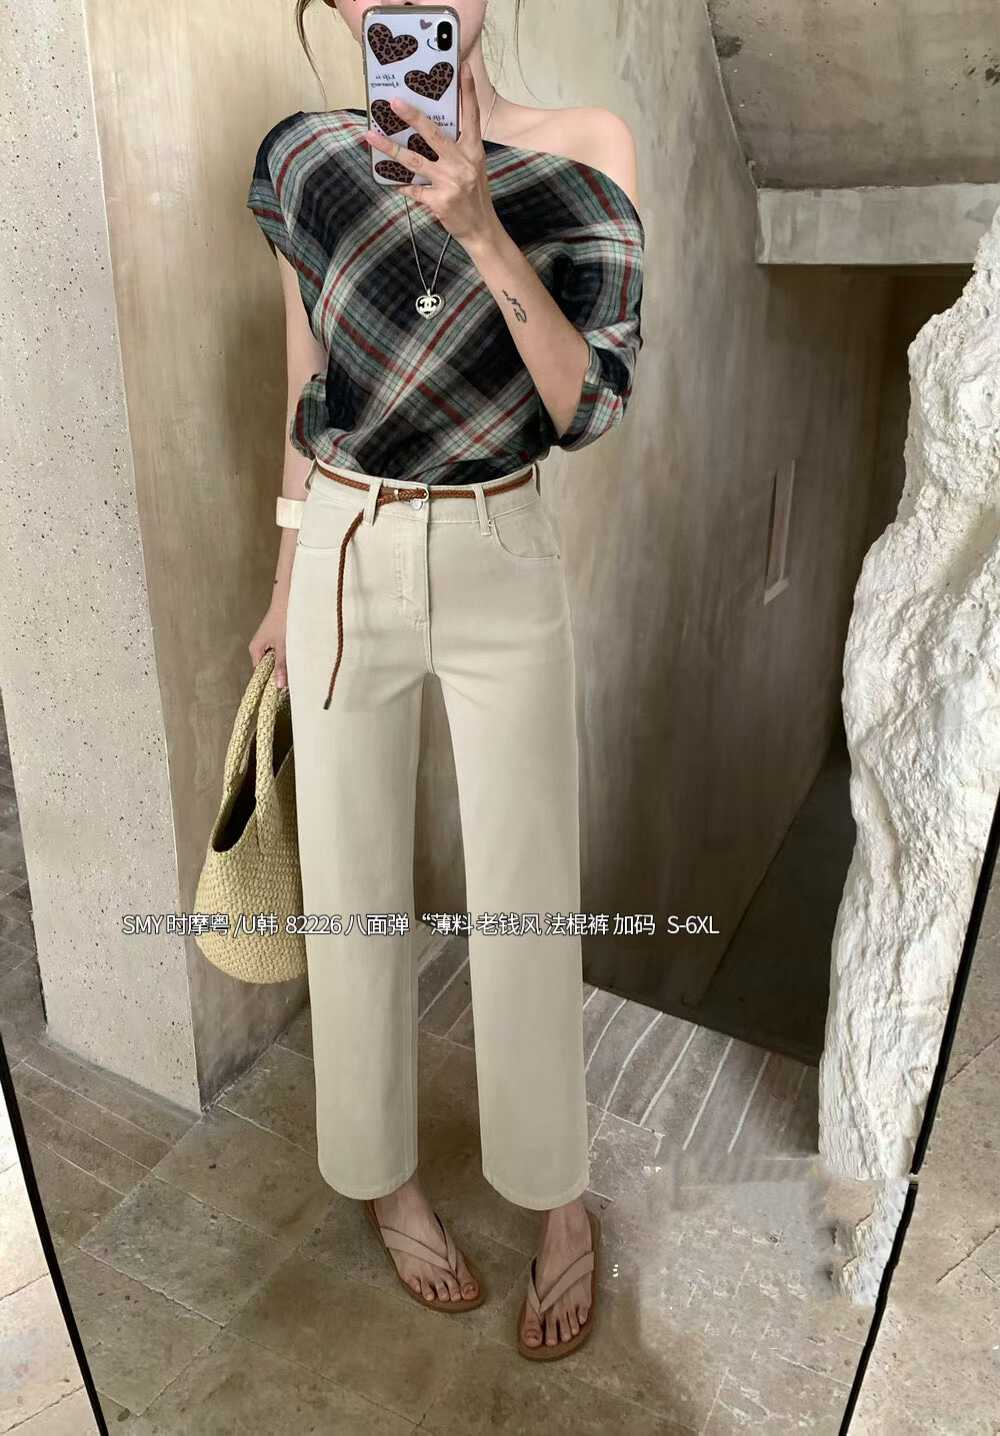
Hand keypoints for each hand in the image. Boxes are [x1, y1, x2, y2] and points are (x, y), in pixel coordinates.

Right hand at [249, 604, 288, 690]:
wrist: (288, 599)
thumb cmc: (283, 621)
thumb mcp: (284, 647)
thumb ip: (282, 666)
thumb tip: (279, 686)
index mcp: (255, 650)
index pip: (259, 673)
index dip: (270, 681)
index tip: (282, 690)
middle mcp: (258, 647)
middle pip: (267, 667)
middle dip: (279, 673)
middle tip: (293, 682)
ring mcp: (267, 642)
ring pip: (275, 659)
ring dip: (285, 664)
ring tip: (296, 671)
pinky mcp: (276, 637)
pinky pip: (279, 652)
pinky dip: (287, 656)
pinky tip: (297, 658)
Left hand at [362, 62, 500, 247]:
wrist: (481, 230)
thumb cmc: (474, 195)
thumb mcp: (472, 167)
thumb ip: (456, 149)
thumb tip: (427, 130)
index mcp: (474, 151)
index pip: (472, 117)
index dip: (468, 92)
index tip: (462, 68)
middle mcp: (463, 164)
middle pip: (434, 134)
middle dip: (412, 116)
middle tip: (393, 101)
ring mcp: (450, 183)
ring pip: (414, 161)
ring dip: (389, 148)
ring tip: (370, 136)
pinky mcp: (439, 202)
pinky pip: (412, 189)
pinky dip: (399, 184)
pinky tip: (387, 178)